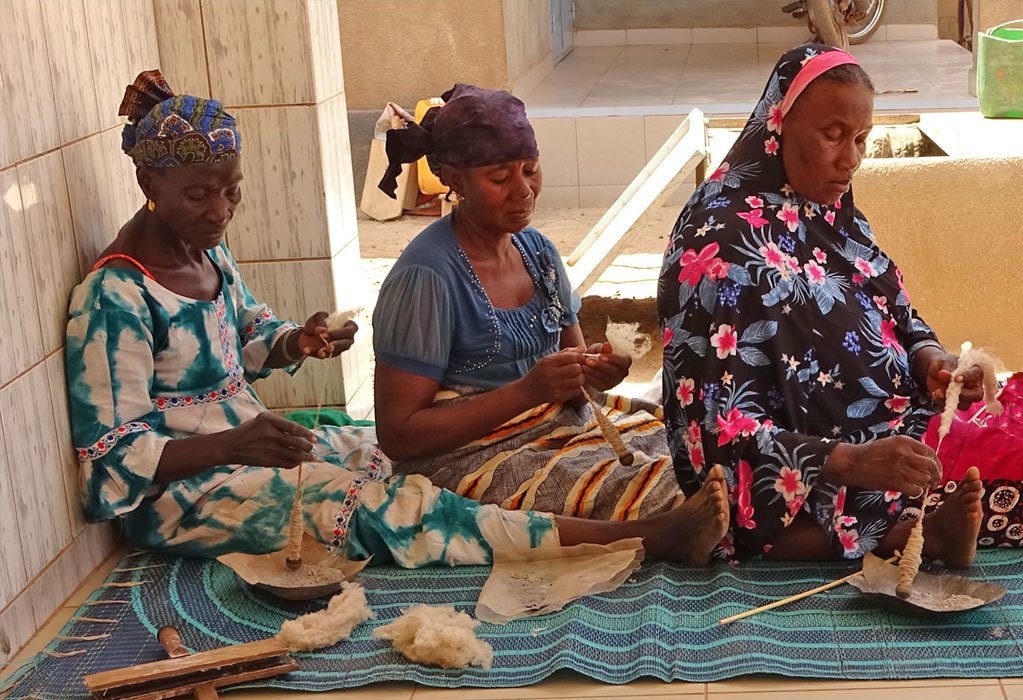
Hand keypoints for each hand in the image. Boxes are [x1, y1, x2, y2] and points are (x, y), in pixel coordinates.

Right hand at [224, 412, 316, 467]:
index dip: (307, 434)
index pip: (294, 427)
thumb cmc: (249, 431)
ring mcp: (268, 448)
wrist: (230, 446)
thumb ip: (280, 425)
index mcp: (268, 420)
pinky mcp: (267, 461)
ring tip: (309, 457)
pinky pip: (287, 464)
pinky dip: (295, 463)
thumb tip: (303, 434)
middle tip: (311, 448)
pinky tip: (297, 462)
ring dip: (305, 457)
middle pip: (297, 442)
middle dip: (308, 447)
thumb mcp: (262, 420)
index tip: (314, 438)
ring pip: (294, 455)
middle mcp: (269, 433)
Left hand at [297, 312, 357, 359]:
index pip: (351, 330)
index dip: (339, 333)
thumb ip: (320, 320)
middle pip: (346, 344)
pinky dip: (314, 353)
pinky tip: (307, 351)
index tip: (325, 334)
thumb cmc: (319, 322)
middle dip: (336, 345)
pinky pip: (324, 355)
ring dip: (326, 352)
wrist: (309, 332)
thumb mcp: (318, 316)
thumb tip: (321, 329)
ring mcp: (340, 348)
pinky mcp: (331, 354)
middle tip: (327, 345)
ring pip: (335, 352)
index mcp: (348, 326)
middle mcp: (347, 338)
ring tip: (319, 352)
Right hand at [515, 348, 584, 405]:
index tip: (580, 359)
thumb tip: (582, 348)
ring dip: (580, 378)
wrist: (527, 392)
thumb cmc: (539, 373)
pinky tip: (571, 385)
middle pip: (576, 368)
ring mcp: (555, 387)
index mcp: (548, 362)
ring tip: (574, 377)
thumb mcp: (548, 359)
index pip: (572, 357)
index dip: (580, 357)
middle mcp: (551, 374)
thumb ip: (565, 353)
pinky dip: (577, 387)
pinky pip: (576, 391)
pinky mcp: (558, 397)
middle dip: (580, 367)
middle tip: (577, 368)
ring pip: (578, 380)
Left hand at [582, 342, 631, 391]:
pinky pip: (598, 384)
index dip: (614, 359)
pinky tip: (584, 373)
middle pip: (613, 371)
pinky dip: (590, 378)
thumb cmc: (596, 354)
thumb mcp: (598, 348)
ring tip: (584, 365)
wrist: (589, 365)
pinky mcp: (605, 388)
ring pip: (605, 378)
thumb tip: (606, 345)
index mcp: (625, 362)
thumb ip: (602, 347)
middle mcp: (622, 374)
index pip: (624, 362)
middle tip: (588, 360)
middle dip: (600, 365)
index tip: (601, 356)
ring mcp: (614, 382)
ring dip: (593, 372)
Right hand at [826, 436, 941, 496]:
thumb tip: (928, 461)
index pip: (930, 452)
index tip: (936, 470)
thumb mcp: (892, 443)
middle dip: (936, 476)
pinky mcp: (895, 482)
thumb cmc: (872, 453)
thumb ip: (909, 449)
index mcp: (904, 441)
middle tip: (934, 482)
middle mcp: (904, 454)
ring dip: (924, 484)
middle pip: (930, 466)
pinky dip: (917, 492)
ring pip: (924, 479)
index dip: (936, 463)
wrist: (854, 462)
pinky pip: (915, 490)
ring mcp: (900, 468)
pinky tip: (912, 489)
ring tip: (919, 485)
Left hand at [925, 351, 983, 409]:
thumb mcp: (943, 363)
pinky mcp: (956, 403)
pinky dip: (942, 404)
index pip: (975, 375)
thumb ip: (945, 368)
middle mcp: (974, 386)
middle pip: (976, 395)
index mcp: (974, 372)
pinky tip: (934, 396)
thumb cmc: (944, 364)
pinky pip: (952, 408)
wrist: (935, 372)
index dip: (967, 377)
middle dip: (962, 395)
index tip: (956, 378)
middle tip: (948, 390)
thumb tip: (944, 374)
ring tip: (937, 392)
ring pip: (965, 405)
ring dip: (949, 400)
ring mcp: (966, 396)